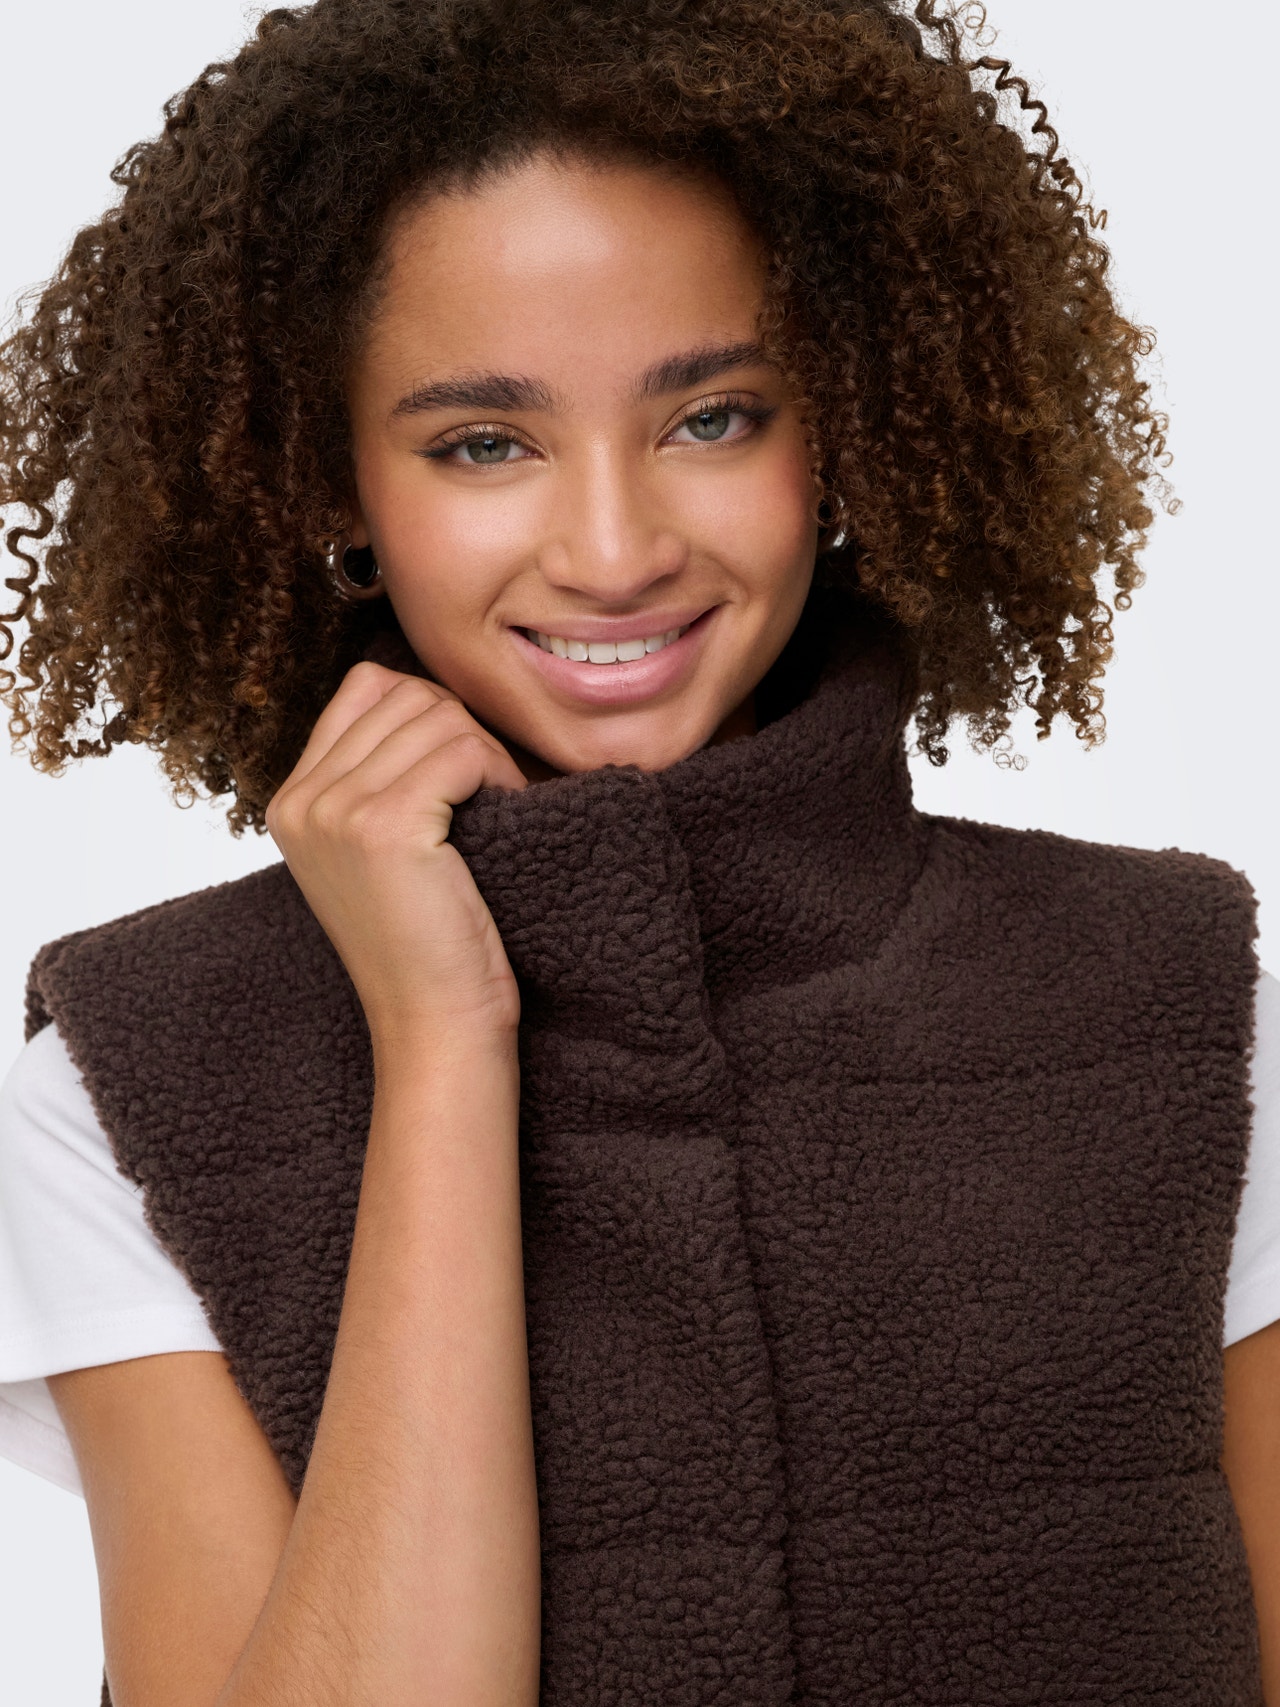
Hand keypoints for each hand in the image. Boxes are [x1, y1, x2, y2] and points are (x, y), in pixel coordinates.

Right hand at [265, 661, 527, 1050]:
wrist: (435, 1025)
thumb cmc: (430, 942)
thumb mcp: (381, 851)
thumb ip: (380, 775)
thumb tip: (432, 695)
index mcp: (291, 801)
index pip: (368, 688)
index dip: (432, 713)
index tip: (462, 771)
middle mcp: (300, 800)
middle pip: (405, 695)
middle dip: (465, 730)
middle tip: (493, 790)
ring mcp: (334, 812)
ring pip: (438, 716)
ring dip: (488, 753)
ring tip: (501, 807)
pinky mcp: (382, 827)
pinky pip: (462, 750)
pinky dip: (500, 774)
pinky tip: (507, 814)